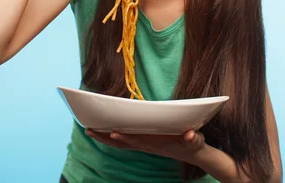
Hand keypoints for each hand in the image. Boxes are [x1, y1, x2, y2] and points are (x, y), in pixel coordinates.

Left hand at [85, 128, 206, 164]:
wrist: (194, 154)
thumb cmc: (193, 145)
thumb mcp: (195, 140)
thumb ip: (193, 138)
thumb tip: (190, 135)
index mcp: (157, 144)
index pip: (138, 141)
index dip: (126, 138)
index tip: (113, 133)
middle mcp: (147, 146)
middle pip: (122, 143)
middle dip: (105, 137)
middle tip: (88, 129)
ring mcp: (144, 145)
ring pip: (120, 144)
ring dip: (104, 138)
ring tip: (89, 130)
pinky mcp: (144, 143)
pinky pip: (125, 142)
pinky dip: (112, 138)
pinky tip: (104, 133)